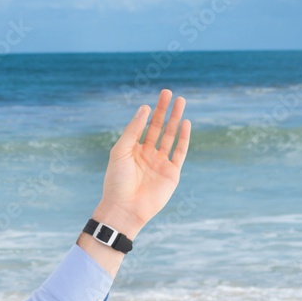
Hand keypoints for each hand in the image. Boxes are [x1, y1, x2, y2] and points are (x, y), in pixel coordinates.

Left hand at [94, 89, 190, 236]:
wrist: (124, 208)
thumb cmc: (117, 181)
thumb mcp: (121, 151)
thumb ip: (132, 131)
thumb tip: (144, 108)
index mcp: (133, 151)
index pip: (143, 127)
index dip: (148, 113)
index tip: (152, 100)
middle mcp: (148, 155)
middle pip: (159, 128)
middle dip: (164, 111)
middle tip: (169, 93)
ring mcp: (161, 164)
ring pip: (170, 137)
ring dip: (175, 119)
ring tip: (181, 101)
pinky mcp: (172, 173)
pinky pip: (179, 152)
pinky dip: (183, 138)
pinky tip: (184, 123)